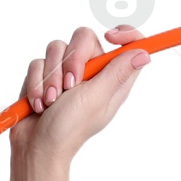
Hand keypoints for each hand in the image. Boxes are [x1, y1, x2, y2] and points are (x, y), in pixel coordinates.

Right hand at [9, 24, 150, 168]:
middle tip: (70, 85)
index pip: (126, 46)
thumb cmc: (70, 128)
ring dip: (51, 77)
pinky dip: (36, 84)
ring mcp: (66, 72)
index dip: (125, 34)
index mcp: (111, 79)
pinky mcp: (44, 75)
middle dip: (73, 59)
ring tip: (51, 102)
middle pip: (84, 37)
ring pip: (57, 47)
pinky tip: (40, 104)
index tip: (111, 36)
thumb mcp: (97, 98)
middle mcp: (90, 73)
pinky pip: (38, 61)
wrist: (37, 146)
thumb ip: (117, 72)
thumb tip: (144, 53)